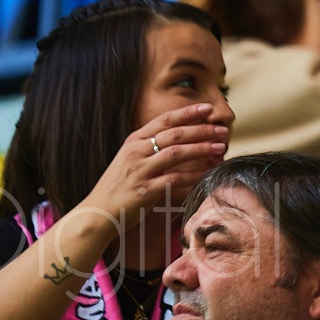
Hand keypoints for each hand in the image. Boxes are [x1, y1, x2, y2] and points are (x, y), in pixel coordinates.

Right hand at [81, 103, 229, 229]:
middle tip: (222, 130)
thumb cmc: (118, 186)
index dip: (188, 112)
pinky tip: (208, 172)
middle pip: (175, 134)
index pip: (165, 120)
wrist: (97, 212)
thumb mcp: (130, 158)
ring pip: (177, 153)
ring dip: (202, 148)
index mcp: (134, 141)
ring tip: (220, 147)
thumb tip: (180, 136)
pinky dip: (193, 174)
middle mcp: (136, 152)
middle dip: (202, 130)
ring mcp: (140, 170)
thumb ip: (150, 146)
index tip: (207, 108)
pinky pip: (175, 179)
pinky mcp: (145, 190)